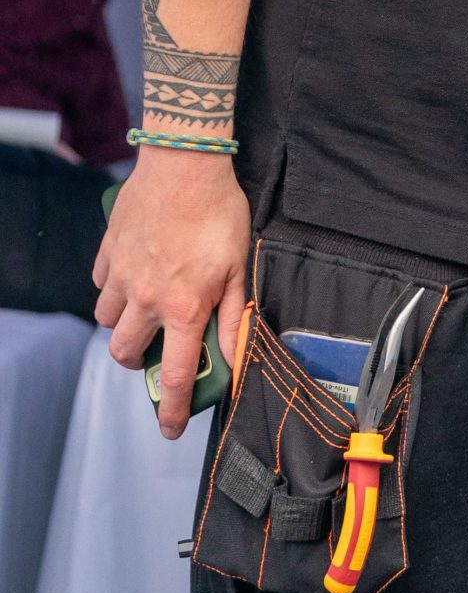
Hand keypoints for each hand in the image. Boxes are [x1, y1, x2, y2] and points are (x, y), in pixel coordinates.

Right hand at [93, 149, 250, 439]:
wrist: (185, 163)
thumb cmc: (219, 213)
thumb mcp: (240, 267)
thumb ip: (236, 316)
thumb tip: (239, 356)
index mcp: (184, 307)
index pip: (178, 374)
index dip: (175, 410)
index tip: (172, 429)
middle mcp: (147, 297)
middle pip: (126, 353)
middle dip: (139, 363)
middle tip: (156, 352)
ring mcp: (122, 274)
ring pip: (108, 320)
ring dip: (124, 325)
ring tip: (146, 311)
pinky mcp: (108, 251)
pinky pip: (101, 283)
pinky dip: (114, 288)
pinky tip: (134, 276)